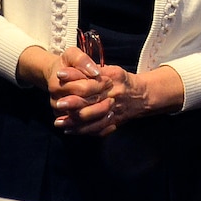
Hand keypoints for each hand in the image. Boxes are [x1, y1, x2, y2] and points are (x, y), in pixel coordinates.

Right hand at [16, 45, 110, 127]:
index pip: (82, 89)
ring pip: (82, 123)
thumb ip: (83, 61)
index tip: (109, 81)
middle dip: (100, 104)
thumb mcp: (72, 54)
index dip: (98, 85)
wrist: (56, 77)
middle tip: (113, 99)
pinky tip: (110, 123)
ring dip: (99, 119)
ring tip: (112, 112)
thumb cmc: (67, 64)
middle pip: (81, 108)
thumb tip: (95, 72)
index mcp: (57, 85)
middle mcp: (57, 102)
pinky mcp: (67, 122)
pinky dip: (98, 129)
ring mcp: (61, 114)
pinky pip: (83, 130)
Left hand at [55, 64, 186, 135]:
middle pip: (91, 100)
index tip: (59, 75)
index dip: (75, 77)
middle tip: (58, 103)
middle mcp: (113, 95)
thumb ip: (95, 69)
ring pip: (92, 118)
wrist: (141, 96)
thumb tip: (72, 69)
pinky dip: (82, 131)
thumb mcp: (112, 70)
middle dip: (73, 103)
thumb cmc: (122, 80)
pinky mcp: (112, 122)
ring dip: (74, 121)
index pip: (91, 78)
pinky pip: (96, 129)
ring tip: (58, 122)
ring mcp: (113, 110)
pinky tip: (69, 130)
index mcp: (111, 79)